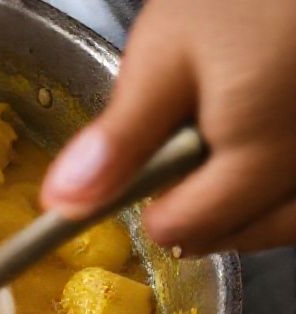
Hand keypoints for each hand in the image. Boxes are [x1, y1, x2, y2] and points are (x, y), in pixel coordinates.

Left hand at [40, 0, 295, 254]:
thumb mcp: (166, 54)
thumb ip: (121, 138)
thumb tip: (65, 204)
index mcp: (261, 155)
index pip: (186, 229)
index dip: (147, 207)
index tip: (136, 171)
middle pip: (243, 235)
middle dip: (201, 210)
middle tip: (181, 153)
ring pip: (286, 222)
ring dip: (247, 208)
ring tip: (220, 152)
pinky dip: (285, 189)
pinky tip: (264, 145)